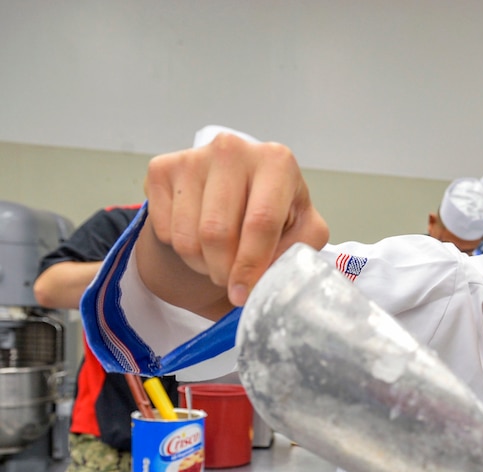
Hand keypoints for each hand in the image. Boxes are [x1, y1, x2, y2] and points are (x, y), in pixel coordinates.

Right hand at [140, 132, 329, 312]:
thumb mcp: (303, 229)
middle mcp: (233, 150)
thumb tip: (269, 281)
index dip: (251, 266)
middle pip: (217, 232)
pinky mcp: (162, 169)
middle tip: (232, 281)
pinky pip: (164, 230)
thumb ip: (297, 251)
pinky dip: (181, 249)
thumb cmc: (276, 211)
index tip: (243, 293)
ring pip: (187, 237)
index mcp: (276, 161)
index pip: (260, 222)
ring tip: (220, 258)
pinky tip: (200, 237)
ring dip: (202, 264)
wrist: (237, 191)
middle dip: (223, 270)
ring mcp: (194, 157)